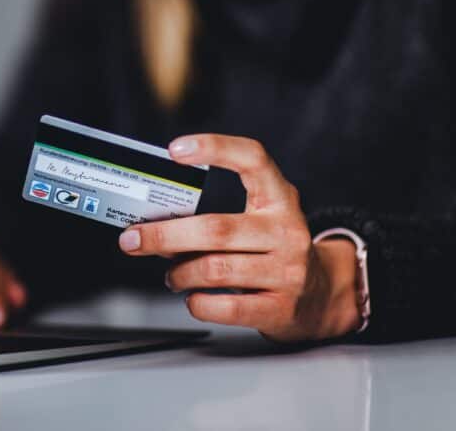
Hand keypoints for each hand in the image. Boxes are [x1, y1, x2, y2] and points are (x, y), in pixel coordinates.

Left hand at [117, 134, 360, 341]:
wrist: (322, 296)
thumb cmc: (274, 251)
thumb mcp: (258, 220)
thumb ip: (217, 214)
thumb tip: (153, 223)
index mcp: (280, 198)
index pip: (253, 159)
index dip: (215, 148)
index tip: (175, 149)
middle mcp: (287, 231)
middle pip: (216, 228)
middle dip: (164, 235)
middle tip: (133, 240)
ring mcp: (288, 271)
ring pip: (214, 269)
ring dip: (179, 273)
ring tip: (171, 275)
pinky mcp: (281, 309)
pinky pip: (226, 307)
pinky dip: (198, 303)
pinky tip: (193, 297)